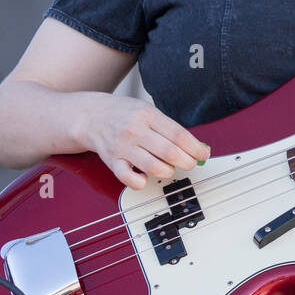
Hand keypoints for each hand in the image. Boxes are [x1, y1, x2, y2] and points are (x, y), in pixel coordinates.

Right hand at [77, 95, 210, 188]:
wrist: (91, 116)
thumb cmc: (125, 114)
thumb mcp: (149, 112)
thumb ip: (171, 129)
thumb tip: (199, 148)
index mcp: (147, 115)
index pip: (179, 135)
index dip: (196, 148)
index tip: (203, 154)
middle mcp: (135, 131)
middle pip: (170, 153)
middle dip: (187, 162)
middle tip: (189, 163)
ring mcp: (122, 147)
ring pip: (154, 167)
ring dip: (168, 172)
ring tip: (170, 168)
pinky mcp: (112, 161)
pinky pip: (128, 178)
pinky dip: (141, 182)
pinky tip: (146, 177)